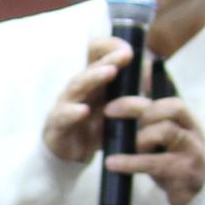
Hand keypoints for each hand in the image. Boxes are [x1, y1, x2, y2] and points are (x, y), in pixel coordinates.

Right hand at [41, 38, 131, 165]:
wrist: (71, 156)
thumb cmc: (93, 128)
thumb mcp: (115, 111)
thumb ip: (130, 94)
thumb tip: (148, 76)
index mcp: (90, 81)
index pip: (94, 55)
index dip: (109, 47)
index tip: (129, 49)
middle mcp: (77, 88)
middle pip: (90, 67)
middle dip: (108, 59)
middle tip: (126, 55)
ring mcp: (64, 104)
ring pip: (76, 86)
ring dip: (94, 77)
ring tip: (110, 72)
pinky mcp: (56, 124)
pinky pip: (63, 116)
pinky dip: (72, 112)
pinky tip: (84, 110)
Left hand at [104, 93, 204, 204]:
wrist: (197, 201)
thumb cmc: (175, 167)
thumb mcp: (166, 143)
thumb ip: (152, 123)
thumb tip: (128, 99)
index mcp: (189, 123)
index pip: (173, 99)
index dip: (149, 91)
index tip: (121, 92)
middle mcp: (194, 133)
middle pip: (171, 108)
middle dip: (137, 107)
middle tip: (110, 111)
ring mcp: (192, 152)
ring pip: (166, 131)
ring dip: (139, 136)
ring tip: (123, 146)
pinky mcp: (184, 173)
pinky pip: (154, 163)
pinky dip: (130, 162)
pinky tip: (112, 163)